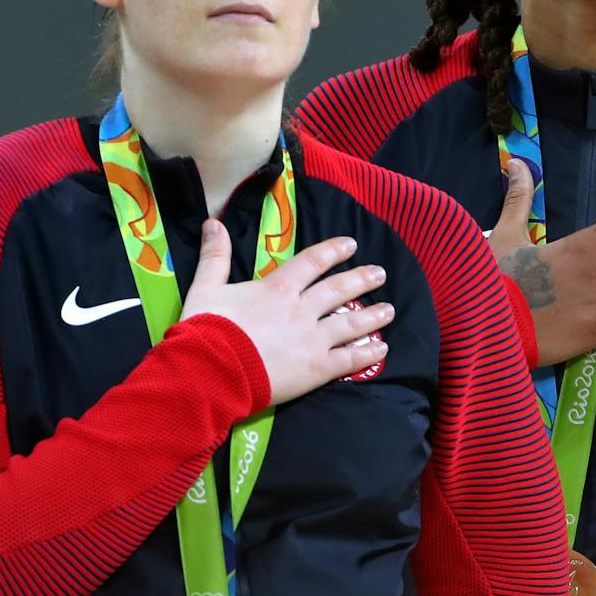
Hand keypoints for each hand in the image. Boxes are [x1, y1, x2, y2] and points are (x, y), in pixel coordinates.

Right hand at [182, 221, 393, 405]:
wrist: (210, 371)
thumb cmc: (205, 330)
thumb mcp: (205, 287)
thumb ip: (214, 256)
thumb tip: (213, 223)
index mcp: (278, 289)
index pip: (312, 263)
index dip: (333, 251)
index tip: (351, 244)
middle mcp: (301, 310)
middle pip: (339, 290)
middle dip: (362, 279)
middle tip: (381, 274)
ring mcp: (313, 339)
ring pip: (351, 322)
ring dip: (373, 315)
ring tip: (390, 310)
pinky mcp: (317, 368)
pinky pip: (350, 359)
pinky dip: (368, 353)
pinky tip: (382, 348)